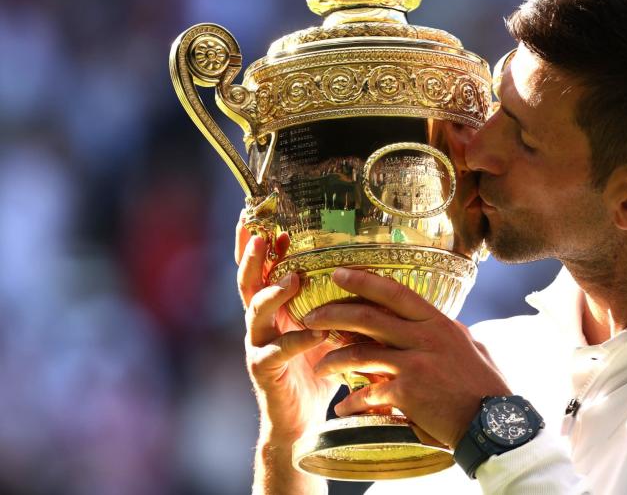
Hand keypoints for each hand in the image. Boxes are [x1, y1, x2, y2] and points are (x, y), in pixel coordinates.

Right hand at [235, 216, 337, 441]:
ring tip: (291, 279)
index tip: (272, 222)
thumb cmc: (317, 369)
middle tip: (263, 237)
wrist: (304, 420)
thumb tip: (361, 269)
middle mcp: (260, 323)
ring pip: (255, 312)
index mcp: (273, 309)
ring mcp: (258, 345)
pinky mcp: (264, 370)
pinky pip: (277, 351)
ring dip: (273, 293)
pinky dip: (297, 340)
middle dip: (253, 258)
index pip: (262, 271)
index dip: (261, 247)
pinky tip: (316, 333)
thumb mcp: (326, 328)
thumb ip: (332, 303)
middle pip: (248, 283)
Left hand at [303, 268, 510, 447]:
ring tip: (320, 366)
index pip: (396, 292)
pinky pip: (369, 393)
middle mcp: (425, 337)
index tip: (339, 273)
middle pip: (369, 317)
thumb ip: (447, 333)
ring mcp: (415, 364)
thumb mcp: (469, 347)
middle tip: (311, 317)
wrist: (492, 423)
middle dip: (334, 314)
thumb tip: (439, 322)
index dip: (365, 281)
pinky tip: (343, 409)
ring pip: (361, 353)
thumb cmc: (484, 387)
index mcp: (438, 323)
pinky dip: (352, 402)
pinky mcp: (407, 392)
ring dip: (334, 359)